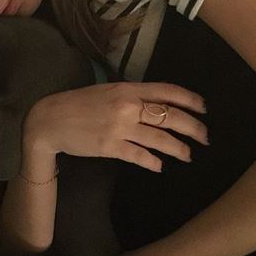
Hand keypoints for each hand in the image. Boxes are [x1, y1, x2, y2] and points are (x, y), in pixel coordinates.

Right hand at [23, 82, 207, 171]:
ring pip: (159, 139)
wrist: (50, 119)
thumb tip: (156, 103)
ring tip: (187, 155)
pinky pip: (139, 156)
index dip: (189, 100)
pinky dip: (153, 162)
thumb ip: (131, 95)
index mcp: (128, 89)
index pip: (167, 91)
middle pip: (170, 116)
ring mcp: (120, 128)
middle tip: (205, 137)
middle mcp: (127, 106)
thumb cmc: (79, 103)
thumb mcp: (107, 90)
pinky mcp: (111, 147)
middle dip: (192, 128)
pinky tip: (160, 166)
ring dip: (178, 149)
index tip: (203, 108)